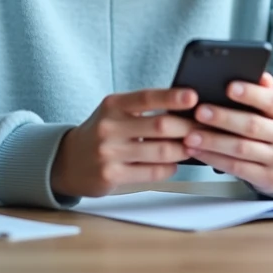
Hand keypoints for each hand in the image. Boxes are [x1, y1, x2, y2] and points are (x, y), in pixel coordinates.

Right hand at [51, 88, 198, 197]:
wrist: (68, 160)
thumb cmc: (102, 132)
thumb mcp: (114, 113)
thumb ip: (143, 109)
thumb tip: (184, 110)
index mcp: (112, 105)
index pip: (146, 97)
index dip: (171, 97)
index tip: (193, 96)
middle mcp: (109, 126)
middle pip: (159, 126)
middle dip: (187, 128)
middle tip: (205, 128)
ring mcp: (109, 152)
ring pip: (160, 152)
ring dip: (182, 150)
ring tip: (192, 147)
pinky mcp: (111, 175)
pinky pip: (152, 172)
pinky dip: (169, 168)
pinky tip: (173, 164)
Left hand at [183, 73, 272, 194]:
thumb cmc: (270, 128)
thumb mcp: (272, 109)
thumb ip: (262, 91)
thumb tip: (259, 75)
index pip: (271, 100)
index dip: (250, 94)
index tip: (228, 87)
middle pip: (252, 125)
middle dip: (223, 118)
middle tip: (199, 111)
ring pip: (241, 149)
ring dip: (213, 141)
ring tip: (190, 134)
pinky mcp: (269, 178)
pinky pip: (236, 168)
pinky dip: (214, 158)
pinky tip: (197, 150)